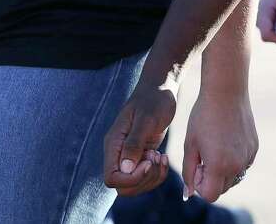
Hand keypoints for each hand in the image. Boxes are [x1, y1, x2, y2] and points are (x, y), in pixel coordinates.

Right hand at [102, 79, 176, 197]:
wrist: (161, 89)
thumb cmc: (153, 99)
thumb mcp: (146, 119)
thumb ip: (134, 143)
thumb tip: (125, 169)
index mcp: (114, 143)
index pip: (112, 177)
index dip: (131, 178)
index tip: (149, 162)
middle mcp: (118, 153)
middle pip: (122, 186)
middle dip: (143, 180)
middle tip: (156, 158)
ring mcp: (129, 156)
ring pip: (134, 185)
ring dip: (151, 177)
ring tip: (161, 156)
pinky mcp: (140, 156)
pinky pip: (145, 177)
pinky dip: (156, 174)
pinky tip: (163, 157)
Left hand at [182, 86, 257, 201]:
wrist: (226, 91)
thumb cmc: (203, 116)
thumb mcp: (191, 144)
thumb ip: (188, 172)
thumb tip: (188, 194)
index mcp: (219, 166)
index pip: (210, 195)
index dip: (200, 184)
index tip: (198, 164)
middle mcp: (237, 165)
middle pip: (222, 188)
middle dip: (211, 178)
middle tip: (205, 153)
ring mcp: (248, 156)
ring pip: (233, 177)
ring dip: (223, 170)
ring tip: (216, 145)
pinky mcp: (254, 148)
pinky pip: (242, 164)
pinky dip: (234, 159)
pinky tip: (227, 139)